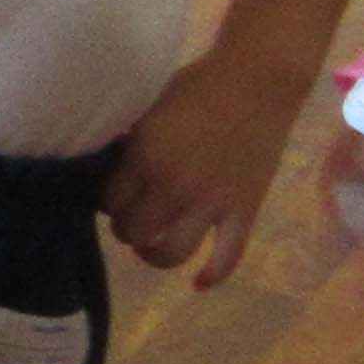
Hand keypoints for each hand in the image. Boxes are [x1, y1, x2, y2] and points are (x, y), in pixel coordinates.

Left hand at [100, 48, 303, 287]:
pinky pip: (227, 257)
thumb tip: (106, 164)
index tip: (111, 198)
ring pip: (171, 253)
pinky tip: (198, 283)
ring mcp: (212, 204)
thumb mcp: (149, 108)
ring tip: (150, 247)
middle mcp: (175, 188)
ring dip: (154, 255)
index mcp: (146, 159)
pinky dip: (212, 275)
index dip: (107, 203)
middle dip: (127, 228)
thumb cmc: (197, 86)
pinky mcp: (244, 211)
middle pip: (134, 232)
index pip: (110, 203)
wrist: (257, 81)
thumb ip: (128, 142)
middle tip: (131, 218)